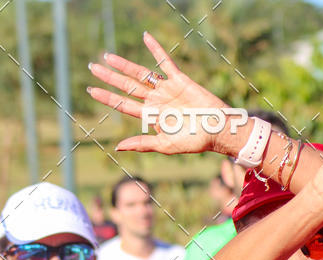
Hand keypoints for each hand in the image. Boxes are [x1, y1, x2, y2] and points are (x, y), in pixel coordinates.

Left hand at [87, 32, 227, 154]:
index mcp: (150, 116)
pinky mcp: (179, 80)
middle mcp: (155, 101)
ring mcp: (166, 89)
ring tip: (108, 56)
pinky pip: (165, 62)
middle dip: (109, 77)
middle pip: (127, 86)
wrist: (216, 130)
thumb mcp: (165, 145)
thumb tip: (117, 146)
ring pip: (140, 74)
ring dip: (124, 64)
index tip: (91, 90)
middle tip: (92, 67)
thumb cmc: (194, 142)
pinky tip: (145, 37)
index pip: (123, 104)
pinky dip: (155, 49)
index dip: (107, 97)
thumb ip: (142, 144)